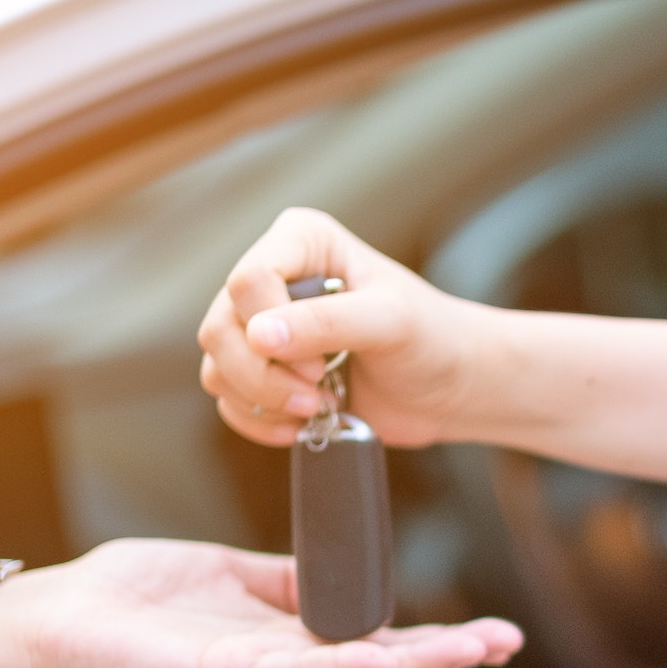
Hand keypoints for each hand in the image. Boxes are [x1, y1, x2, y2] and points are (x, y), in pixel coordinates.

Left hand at [0, 537, 520, 667]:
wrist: (53, 619)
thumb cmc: (127, 599)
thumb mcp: (229, 575)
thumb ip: (286, 583)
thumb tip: (340, 576)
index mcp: (285, 651)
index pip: (379, 650)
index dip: (438, 644)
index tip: (492, 633)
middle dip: (448, 661)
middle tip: (505, 644)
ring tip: (470, 650)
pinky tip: (386, 655)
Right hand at [197, 207, 487, 446]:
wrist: (449, 388)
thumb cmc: (432, 340)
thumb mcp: (390, 323)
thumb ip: (328, 323)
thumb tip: (260, 336)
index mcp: (301, 240)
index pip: (248, 281)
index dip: (272, 330)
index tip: (318, 365)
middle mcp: (274, 276)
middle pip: (219, 327)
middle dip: (263, 375)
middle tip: (317, 395)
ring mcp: (263, 325)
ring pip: (217, 365)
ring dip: (262, 401)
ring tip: (317, 408)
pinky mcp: (265, 370)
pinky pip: (227, 398)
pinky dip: (257, 420)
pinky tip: (300, 427)